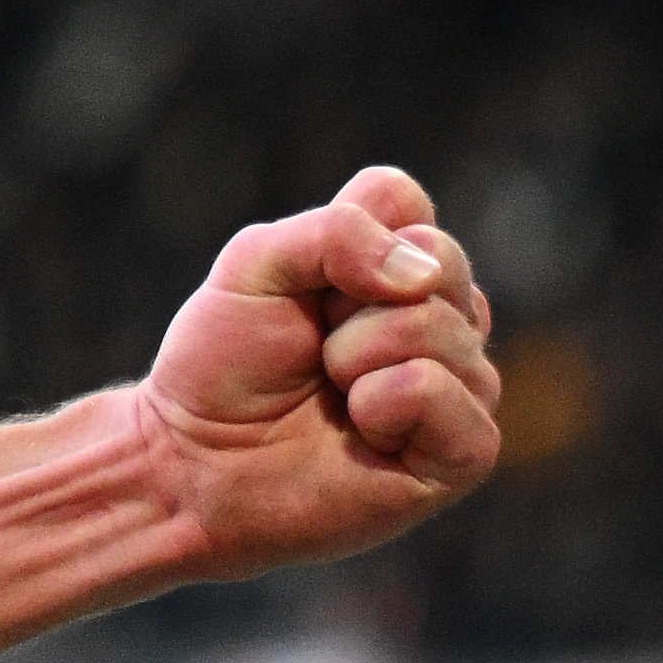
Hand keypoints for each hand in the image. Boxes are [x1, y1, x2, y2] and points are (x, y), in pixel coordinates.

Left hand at [135, 165, 499, 580]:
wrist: (198, 464)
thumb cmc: (226, 364)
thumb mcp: (254, 266)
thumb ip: (334, 233)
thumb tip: (422, 275)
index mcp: (396, 261)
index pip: (399, 199)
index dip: (336, 237)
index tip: (298, 288)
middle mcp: (442, 315)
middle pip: (435, 259)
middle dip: (346, 302)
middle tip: (314, 349)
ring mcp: (462, 381)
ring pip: (437, 326)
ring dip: (354, 358)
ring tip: (333, 394)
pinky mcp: (465, 449)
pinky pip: (440, 390)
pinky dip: (380, 404)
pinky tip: (362, 433)